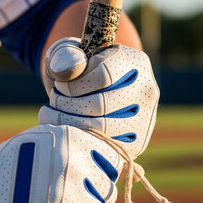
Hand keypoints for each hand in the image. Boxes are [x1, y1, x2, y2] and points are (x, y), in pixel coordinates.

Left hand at [39, 37, 159, 159]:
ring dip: (69, 123)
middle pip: (102, 105)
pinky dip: (78, 141)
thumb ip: (65, 55)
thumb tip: (64, 69)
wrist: (90, 93)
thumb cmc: (77, 70)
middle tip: (54, 102)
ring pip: (102, 129)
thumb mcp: (69, 53)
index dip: (74, 84)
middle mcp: (147, 91)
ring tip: (54, 115)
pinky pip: (103, 148)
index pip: (104, 76)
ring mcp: (144, 120)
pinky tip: (66, 131)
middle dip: (68, 105)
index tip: (59, 85)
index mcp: (136, 62)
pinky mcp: (135, 144)